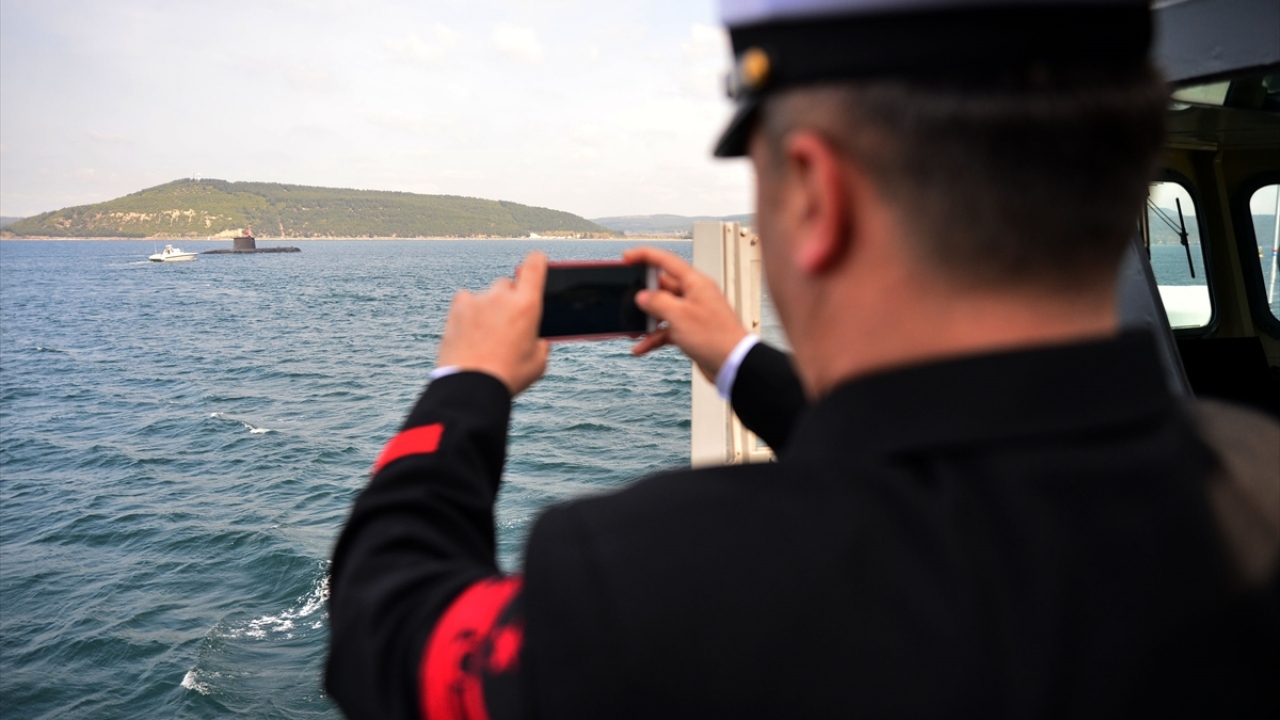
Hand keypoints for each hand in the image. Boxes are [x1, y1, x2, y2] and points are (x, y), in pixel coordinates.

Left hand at [436, 252, 549, 395]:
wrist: (470, 387)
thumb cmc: (507, 377)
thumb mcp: (537, 364)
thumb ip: (540, 345)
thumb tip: (536, 340)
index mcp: (527, 305)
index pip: (534, 265)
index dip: (537, 261)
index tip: (537, 261)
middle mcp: (501, 296)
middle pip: (507, 284)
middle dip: (509, 299)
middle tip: (508, 323)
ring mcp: (477, 301)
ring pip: (486, 296)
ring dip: (488, 307)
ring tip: (486, 335)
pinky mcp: (456, 310)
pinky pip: (466, 301)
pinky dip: (469, 311)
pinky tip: (470, 330)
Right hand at [623, 246, 748, 383]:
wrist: (733, 364)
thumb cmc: (715, 337)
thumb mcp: (679, 315)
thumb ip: (657, 302)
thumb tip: (642, 296)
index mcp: (694, 283)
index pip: (666, 261)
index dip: (644, 256)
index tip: (626, 258)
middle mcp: (693, 295)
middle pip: (661, 287)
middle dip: (642, 296)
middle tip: (625, 301)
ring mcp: (691, 314)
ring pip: (662, 311)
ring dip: (646, 321)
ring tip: (631, 329)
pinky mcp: (690, 332)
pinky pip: (666, 330)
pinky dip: (653, 337)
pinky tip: (641, 347)